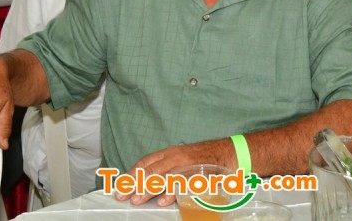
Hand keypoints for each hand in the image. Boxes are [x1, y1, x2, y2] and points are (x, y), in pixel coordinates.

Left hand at [115, 139, 232, 205]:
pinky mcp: (199, 174)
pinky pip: (183, 184)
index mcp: (170, 152)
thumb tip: (146, 181)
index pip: (146, 162)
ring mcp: (188, 165)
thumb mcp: (182, 158)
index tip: (120, 185)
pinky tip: (163, 201)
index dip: (132, 173)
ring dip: (149, 188)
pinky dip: (173, 193)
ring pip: (165, 176)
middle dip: (136, 183)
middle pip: (152, 170)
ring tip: (138, 199)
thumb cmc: (205, 158)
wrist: (230, 151)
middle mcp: (177, 156)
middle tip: (123, 195)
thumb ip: (166, 167)